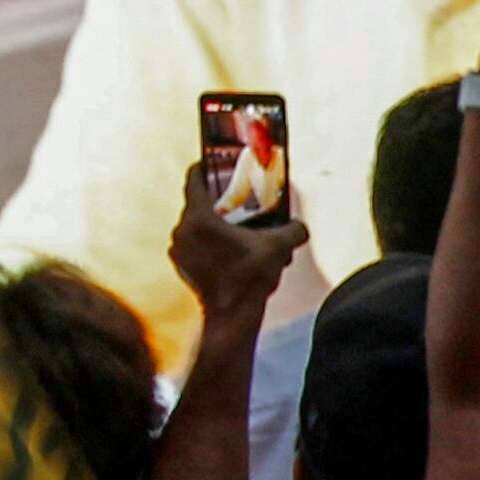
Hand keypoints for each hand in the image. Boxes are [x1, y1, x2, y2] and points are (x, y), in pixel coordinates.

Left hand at [166, 157, 309, 325]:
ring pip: (195, 225)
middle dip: (217, 199)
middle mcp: (182, 230)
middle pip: (197, 202)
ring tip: (235, 225)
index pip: (194, 178)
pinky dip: (208, 242)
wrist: (231, 317)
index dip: (205, 166)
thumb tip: (300, 227)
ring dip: (213, 223)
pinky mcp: (181, 265)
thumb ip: (293, 230)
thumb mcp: (279, 247)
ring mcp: (179, 249)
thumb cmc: (249, 279)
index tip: (216, 162)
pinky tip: (229, 248)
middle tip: (236, 197)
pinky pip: (193, 243)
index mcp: (199, 217)